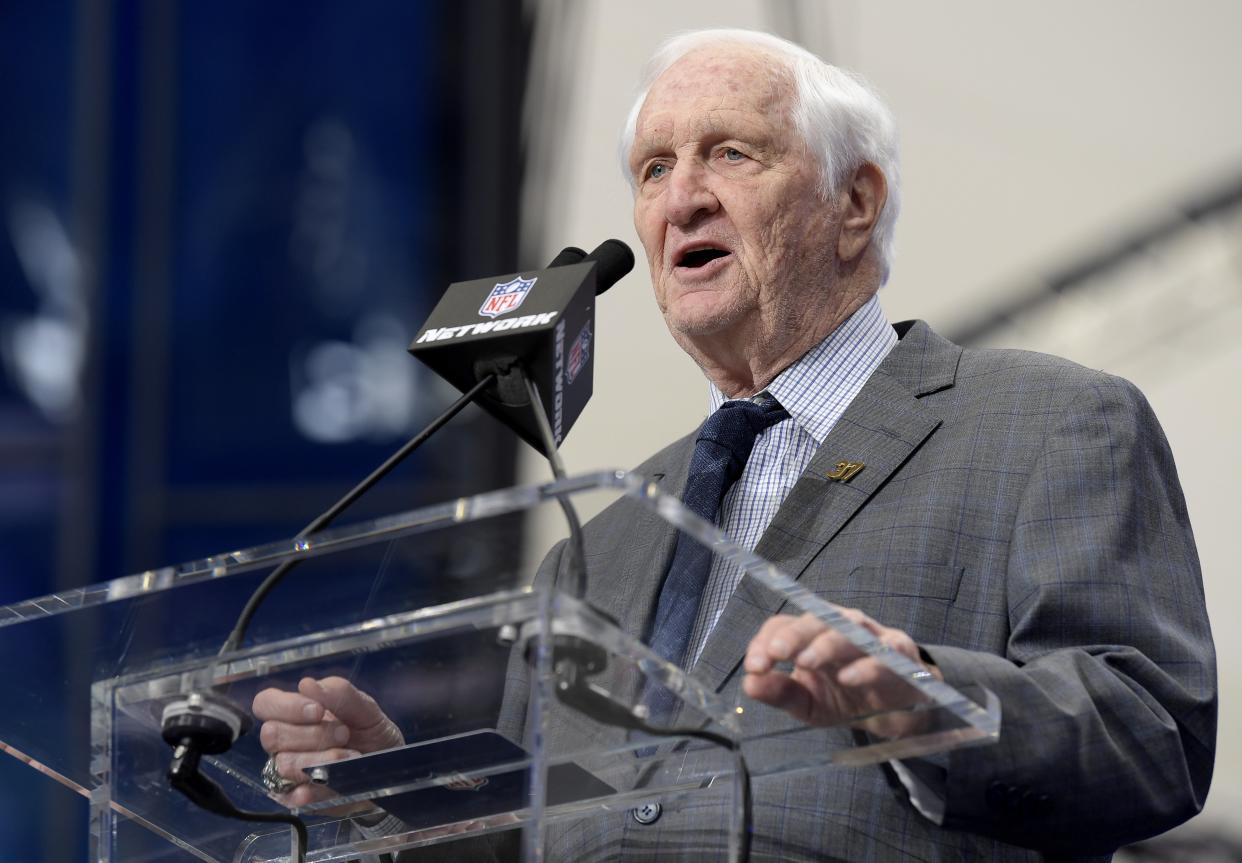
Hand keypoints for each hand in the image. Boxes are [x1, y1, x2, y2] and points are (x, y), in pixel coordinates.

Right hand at [251, 676, 403, 807]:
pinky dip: (309, 790)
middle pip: (271, 734)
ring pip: (283, 764)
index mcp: (296, 712)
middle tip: (344, 733)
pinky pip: (288, 796)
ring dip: (321, 760)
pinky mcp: (295, 798)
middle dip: (312, 734)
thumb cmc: (371, 734)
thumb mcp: (366, 709)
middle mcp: (285, 741)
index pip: (265, 703)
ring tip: (350, 757)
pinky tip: (327, 784)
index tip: (317, 711)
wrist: (390, 770)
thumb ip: (340, 693)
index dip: (286, 706)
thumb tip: (306, 684)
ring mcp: (288, 771)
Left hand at [742, 609, 940, 736]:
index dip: (765, 642)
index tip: (754, 668)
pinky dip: (866, 665)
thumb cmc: (846, 698)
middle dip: (793, 636)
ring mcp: (871, 636)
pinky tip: (848, 678)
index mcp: (811, 634)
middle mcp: (840, 626)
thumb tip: (749, 684)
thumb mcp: (808, 702)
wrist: (896, 712)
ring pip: (848, 630)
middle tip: (775, 654)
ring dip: (825, 644)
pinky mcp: (900, 654)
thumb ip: (780, 693)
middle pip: (815, 620)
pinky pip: (884, 654)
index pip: (783, 625)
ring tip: (806, 662)